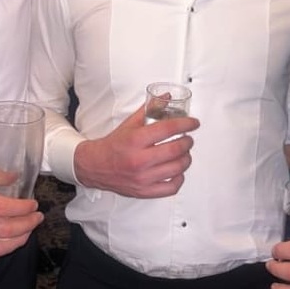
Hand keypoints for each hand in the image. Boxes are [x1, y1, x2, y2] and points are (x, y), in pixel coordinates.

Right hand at [73, 105, 198, 197]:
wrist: (95, 166)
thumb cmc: (114, 145)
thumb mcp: (130, 123)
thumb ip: (150, 109)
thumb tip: (167, 97)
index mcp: (136, 140)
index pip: (169, 129)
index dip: (186, 124)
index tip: (193, 123)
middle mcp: (140, 160)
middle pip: (176, 149)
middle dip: (188, 142)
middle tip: (188, 138)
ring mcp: (143, 178)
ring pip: (177, 168)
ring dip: (186, 158)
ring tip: (184, 153)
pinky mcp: (144, 191)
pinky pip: (171, 188)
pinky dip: (179, 179)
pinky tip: (177, 172)